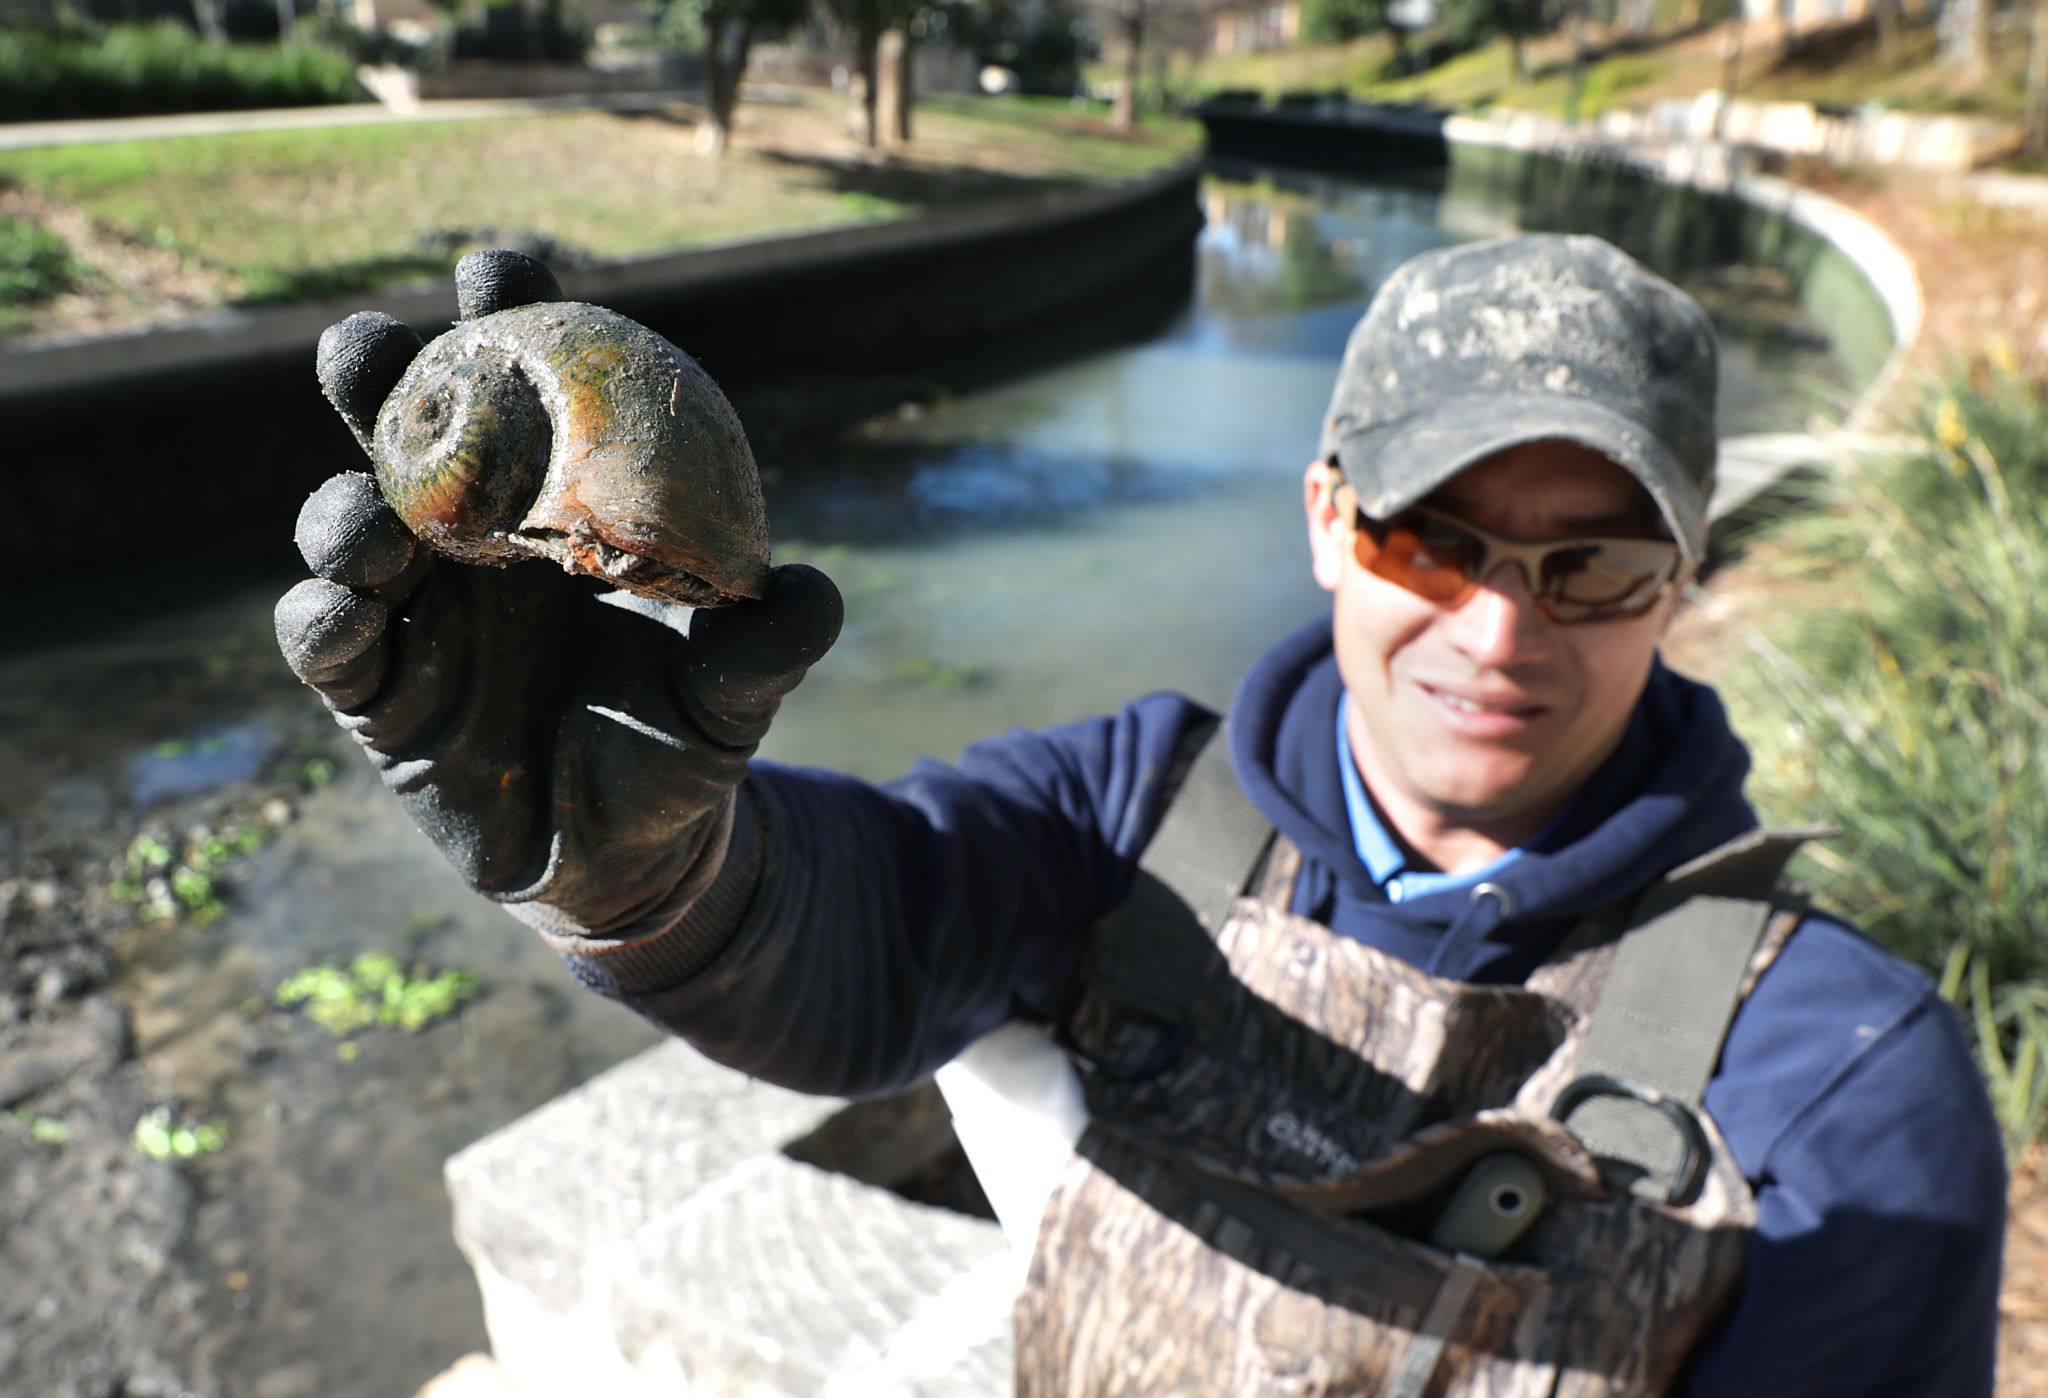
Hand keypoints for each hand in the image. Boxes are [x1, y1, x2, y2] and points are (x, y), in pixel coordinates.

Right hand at [274, 253, 840, 936]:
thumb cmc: (679, 746)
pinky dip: (322, 619)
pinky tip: (344, 609)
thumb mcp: (734, 692)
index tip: (499, 267)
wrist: (637, 859)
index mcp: (549, 513)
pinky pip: (326, 646)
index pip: (516, 398)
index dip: (498, 326)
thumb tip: (811, 589)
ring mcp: (414, 618)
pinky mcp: (378, 700)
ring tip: (372, 516)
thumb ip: (766, 643)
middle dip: (376, 380)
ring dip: (343, 510)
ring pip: (344, 533)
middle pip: (402, 439)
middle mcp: (467, 549)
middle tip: (374, 347)